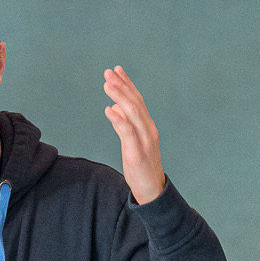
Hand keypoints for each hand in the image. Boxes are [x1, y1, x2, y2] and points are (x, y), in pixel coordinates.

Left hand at [103, 65, 165, 205]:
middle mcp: (148, 130)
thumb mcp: (132, 143)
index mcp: (147, 126)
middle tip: (108, 72)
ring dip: (119, 97)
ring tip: (107, 84)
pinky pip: (128, 133)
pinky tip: (109, 109)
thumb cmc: (141, 168)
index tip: (116, 70)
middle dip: (122, 86)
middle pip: (135, 103)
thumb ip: (125, 125)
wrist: (152, 191)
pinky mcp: (138, 153)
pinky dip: (119, 120)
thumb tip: (115, 107)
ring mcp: (145, 141)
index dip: (127, 84)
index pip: (137, 100)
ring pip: (133, 113)